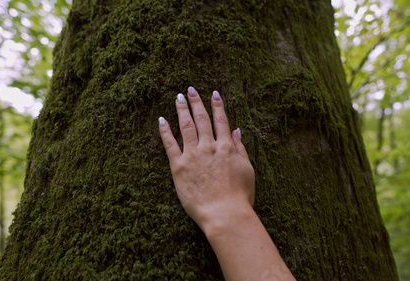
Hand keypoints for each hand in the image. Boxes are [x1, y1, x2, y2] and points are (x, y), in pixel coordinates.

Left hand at [158, 86, 254, 231]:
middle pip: (201, 119)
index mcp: (226, 147)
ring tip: (178, 98)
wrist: (224, 213)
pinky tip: (162, 120)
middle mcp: (209, 147)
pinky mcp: (179, 167)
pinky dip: (165, 131)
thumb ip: (240, 149)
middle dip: (196, 102)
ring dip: (181, 110)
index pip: (221, 121)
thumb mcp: (247, 170)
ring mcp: (193, 155)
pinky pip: (169, 145)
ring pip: (186, 126)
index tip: (214, 93)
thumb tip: (236, 131)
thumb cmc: (240, 196)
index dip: (217, 105)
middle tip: (191, 89)